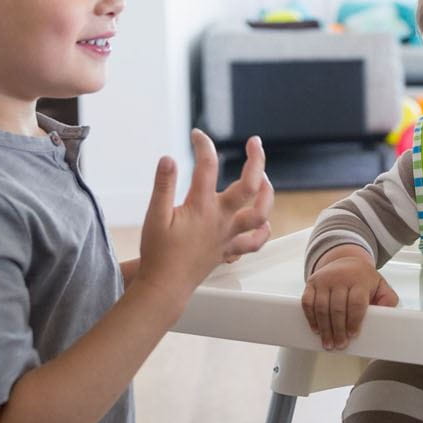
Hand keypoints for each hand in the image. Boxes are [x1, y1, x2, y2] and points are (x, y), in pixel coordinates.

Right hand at [136, 131, 270, 307]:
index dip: (204, 146)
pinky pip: (253, 242)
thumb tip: (168, 158)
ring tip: (264, 178)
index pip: (207, 166)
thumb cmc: (157, 253)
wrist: (164, 288)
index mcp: (201, 207)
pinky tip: (263, 223)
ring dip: (267, 194)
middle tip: (254, 142)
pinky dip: (262, 232)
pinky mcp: (228, 251)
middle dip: (256, 160)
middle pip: (250, 186)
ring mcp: (228, 236)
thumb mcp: (154, 216)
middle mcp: (221, 219)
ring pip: (261, 214)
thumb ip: (163, 186)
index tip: (198, 135)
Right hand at [301, 249, 398, 349]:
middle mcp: (340, 278)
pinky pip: (308, 302)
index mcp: (359, 280)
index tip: (353, 335)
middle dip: (338, 330)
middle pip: (338, 308)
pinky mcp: (312, 282)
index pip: (356, 303)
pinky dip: (311, 318)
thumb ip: (388, 299)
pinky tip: (316, 330)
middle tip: (340, 345)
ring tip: (328, 343)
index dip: (354, 321)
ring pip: (322, 307)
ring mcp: (324, 280)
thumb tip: (388, 313)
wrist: (345, 260)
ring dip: (324, 328)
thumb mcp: (380, 285)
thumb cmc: (363, 278)